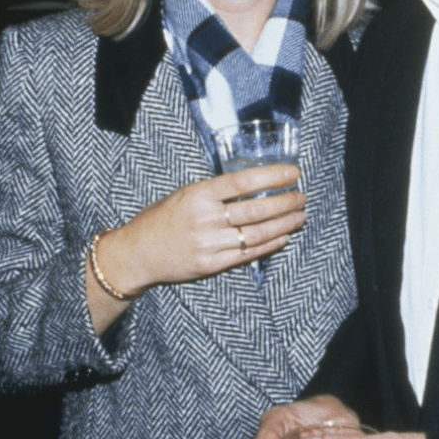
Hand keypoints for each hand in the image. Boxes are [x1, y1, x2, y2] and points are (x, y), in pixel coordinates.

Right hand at [87, 164, 304, 329]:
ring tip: (299, 216)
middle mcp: (206, 219)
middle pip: (256, 210)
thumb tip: (252, 184)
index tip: (293, 173)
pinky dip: (270, 245)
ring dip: (284, 224)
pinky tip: (284, 236)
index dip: (272, 177)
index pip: (243, 182)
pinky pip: (248, 254)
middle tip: (301, 197)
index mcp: (199, 195)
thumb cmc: (161, 219)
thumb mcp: (184, 194)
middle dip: (285, 203)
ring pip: (257, 233)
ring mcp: (209, 244)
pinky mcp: (212, 265)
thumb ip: (215, 191)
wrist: (136, 253)